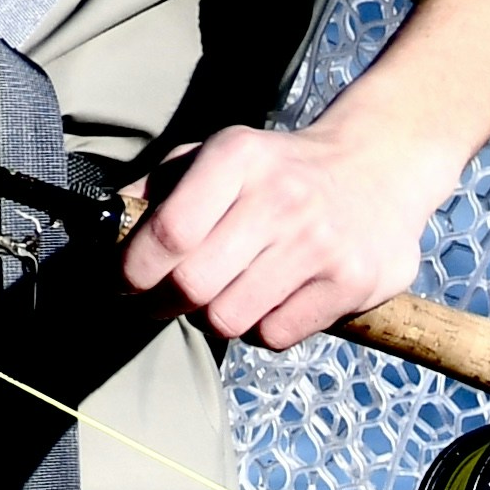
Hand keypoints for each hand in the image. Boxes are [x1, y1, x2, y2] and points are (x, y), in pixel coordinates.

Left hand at [117, 112, 454, 352]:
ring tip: (227, 295)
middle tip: (167, 299)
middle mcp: (280, 198)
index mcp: (238, 158)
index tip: (128, 281)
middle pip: (192, 287)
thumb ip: (162, 185)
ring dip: (216, 318)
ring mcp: (318, 244)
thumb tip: (107, 221)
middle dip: (167, 302)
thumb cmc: (283, 168)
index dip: (135, 270)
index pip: (167, 234)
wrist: (382, 163)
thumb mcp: (222, 153)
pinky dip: (261, 329)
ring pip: (229, 319)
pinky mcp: (350, 283)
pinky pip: (275, 336)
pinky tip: (271, 301)